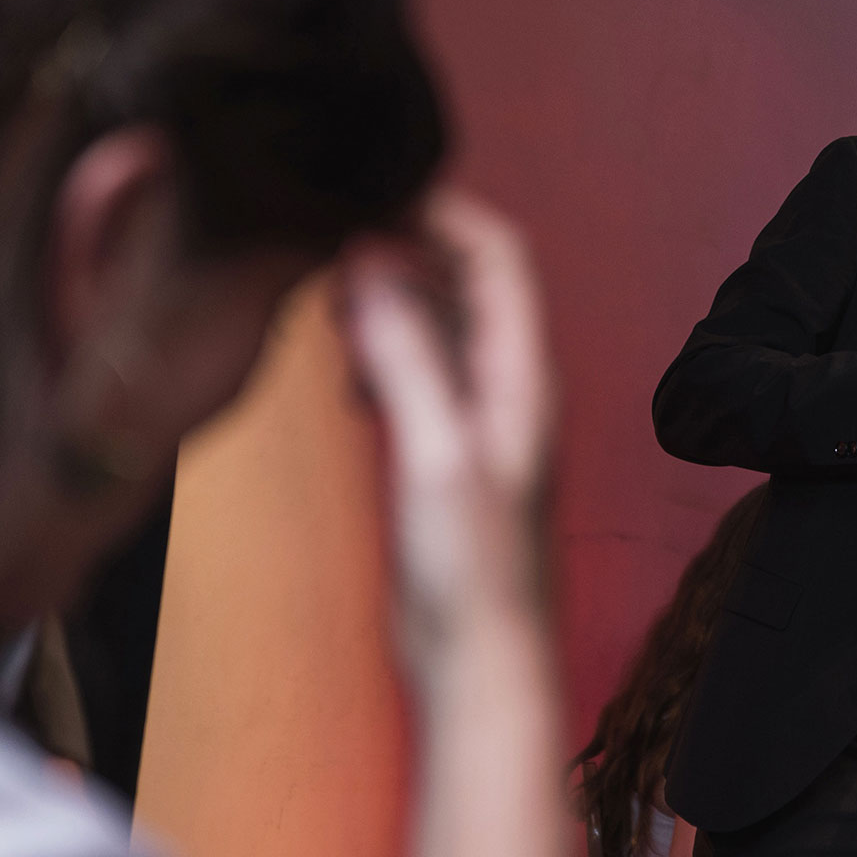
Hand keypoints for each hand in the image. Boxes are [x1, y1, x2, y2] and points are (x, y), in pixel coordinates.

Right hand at [339, 190, 553, 680]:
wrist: (478, 664)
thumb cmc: (472, 575)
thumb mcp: (434, 454)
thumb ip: (406, 359)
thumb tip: (370, 268)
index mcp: (523, 377)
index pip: (498, 256)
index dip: (442, 212)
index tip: (374, 192)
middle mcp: (508, 389)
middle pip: (466, 281)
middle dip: (405, 249)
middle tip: (335, 241)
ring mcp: (478, 420)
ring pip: (438, 328)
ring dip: (391, 303)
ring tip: (333, 301)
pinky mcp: (447, 454)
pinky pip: (419, 377)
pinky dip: (384, 357)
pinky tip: (348, 380)